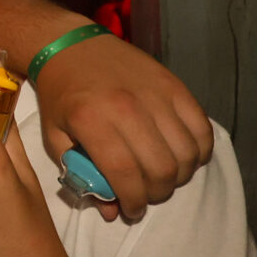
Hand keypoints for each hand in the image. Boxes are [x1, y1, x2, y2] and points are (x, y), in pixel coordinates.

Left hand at [33, 33, 212, 220]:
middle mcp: (127, 108)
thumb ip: (80, 174)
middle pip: (161, 168)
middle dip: (156, 193)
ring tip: (163, 178)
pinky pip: (202, 129)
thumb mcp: (55, 135)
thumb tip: (109, 210)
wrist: (71, 46)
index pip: (125, 174)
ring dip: (179, 176)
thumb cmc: (60, 94)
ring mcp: (155, 95)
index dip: (133, 201)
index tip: (130, 211)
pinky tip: (182, 157)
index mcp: (92, 121)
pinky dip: (199, 152)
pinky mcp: (175, 85)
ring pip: (185, 153)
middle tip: (146, 195)